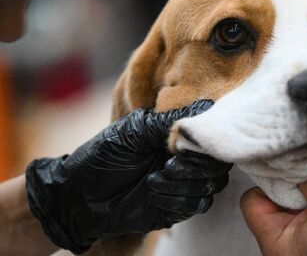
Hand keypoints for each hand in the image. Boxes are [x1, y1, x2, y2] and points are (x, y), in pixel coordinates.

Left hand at [25, 99, 231, 253]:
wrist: (80, 197)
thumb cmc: (103, 156)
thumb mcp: (132, 131)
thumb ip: (167, 122)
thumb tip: (203, 107)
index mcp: (177, 134)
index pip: (212, 133)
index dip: (208, 138)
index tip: (185, 142)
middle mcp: (186, 157)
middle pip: (218, 162)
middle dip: (197, 165)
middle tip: (168, 164)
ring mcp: (184, 182)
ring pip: (211, 184)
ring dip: (185, 183)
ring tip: (154, 180)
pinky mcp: (179, 206)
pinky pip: (198, 204)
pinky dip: (179, 199)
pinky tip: (154, 195)